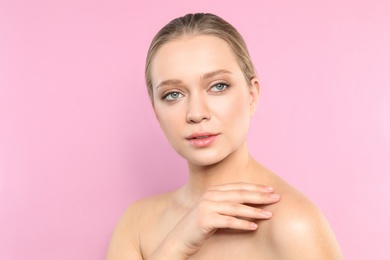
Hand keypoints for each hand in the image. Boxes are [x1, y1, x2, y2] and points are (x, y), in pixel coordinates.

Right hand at [149, 182, 280, 258]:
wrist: (179, 240)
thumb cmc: (199, 227)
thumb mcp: (214, 211)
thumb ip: (227, 204)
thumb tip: (251, 203)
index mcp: (213, 191)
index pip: (238, 187)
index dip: (255, 187)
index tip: (271, 190)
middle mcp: (209, 195)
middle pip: (239, 194)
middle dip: (259, 196)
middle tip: (276, 198)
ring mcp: (206, 206)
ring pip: (236, 207)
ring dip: (254, 211)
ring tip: (269, 214)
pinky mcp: (205, 219)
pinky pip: (228, 221)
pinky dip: (242, 224)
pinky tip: (254, 227)